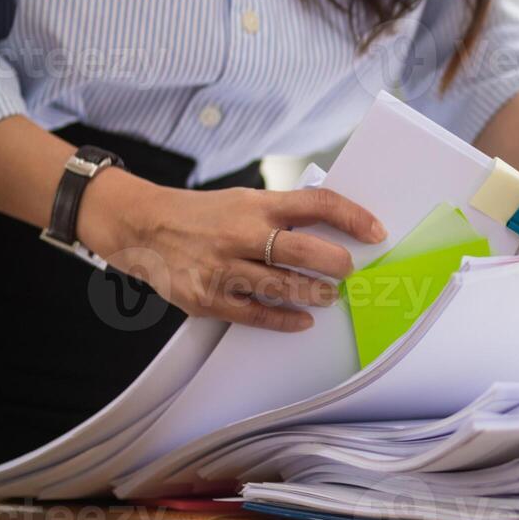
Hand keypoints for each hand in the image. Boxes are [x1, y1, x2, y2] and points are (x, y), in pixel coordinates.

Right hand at [77, 171, 386, 331]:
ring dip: (314, 293)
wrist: (142, 226)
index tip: (376, 231)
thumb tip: (334, 227)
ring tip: (328, 295)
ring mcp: (223, 268)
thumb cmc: (204, 214)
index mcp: (257, 204)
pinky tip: (301, 320)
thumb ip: (284, 212)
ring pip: (283, 286)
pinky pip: (255, 314)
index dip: (353, 217)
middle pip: (304, 251)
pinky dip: (284, 319)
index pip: (318, 204)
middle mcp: (241, 234)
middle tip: (348, 271)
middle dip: (336, 263)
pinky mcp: (206, 298)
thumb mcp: (245, 199)